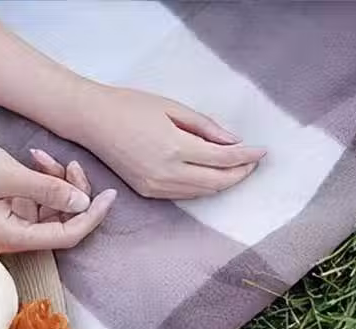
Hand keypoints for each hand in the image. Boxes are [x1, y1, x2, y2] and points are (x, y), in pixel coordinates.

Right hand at [0, 135, 115, 252]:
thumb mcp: (4, 173)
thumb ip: (46, 189)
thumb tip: (83, 203)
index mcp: (12, 236)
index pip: (67, 236)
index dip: (92, 217)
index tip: (110, 195)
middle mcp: (12, 235)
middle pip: (61, 222)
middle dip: (73, 193)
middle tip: (73, 163)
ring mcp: (7, 222)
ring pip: (49, 208)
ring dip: (56, 182)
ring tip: (45, 157)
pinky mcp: (2, 208)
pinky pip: (34, 199)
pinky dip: (40, 179)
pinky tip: (34, 158)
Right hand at [68, 84, 265, 199]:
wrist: (93, 121)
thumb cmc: (130, 106)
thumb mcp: (173, 107)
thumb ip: (206, 127)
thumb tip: (233, 141)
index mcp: (175, 147)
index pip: (223, 159)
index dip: (247, 156)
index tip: (262, 151)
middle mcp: (166, 173)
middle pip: (217, 182)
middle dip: (240, 173)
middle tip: (253, 161)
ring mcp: (156, 186)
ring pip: (202, 193)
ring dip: (223, 182)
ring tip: (236, 168)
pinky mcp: (148, 192)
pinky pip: (184, 195)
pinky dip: (203, 188)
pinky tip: (210, 175)